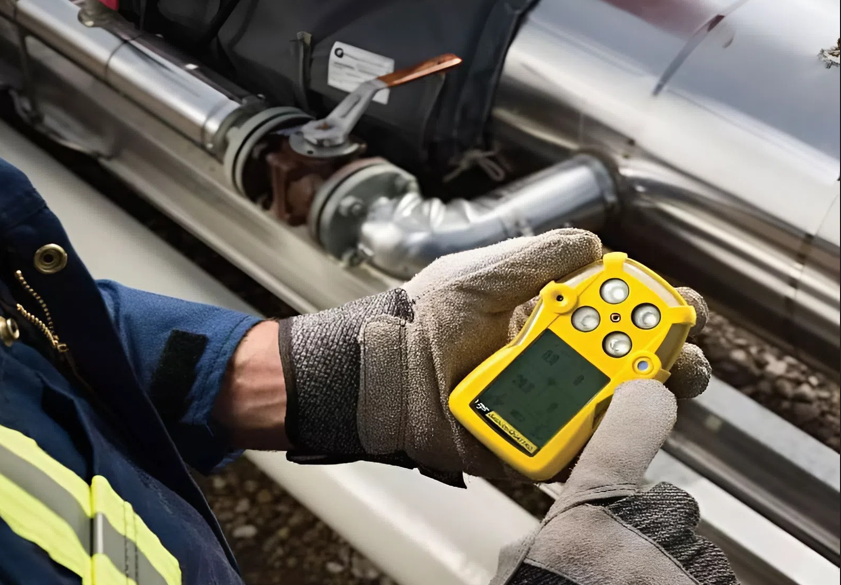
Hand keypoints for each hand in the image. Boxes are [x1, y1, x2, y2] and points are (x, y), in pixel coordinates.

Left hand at [279, 229, 710, 482]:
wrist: (382, 373)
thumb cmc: (424, 318)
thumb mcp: (482, 274)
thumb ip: (538, 258)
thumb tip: (594, 246)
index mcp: (552, 316)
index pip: (621, 313)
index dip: (656, 309)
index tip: (680, 307)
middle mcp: (560, 361)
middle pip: (634, 362)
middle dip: (671, 357)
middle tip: (680, 352)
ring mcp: (550, 405)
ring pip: (620, 408)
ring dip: (651, 398)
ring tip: (659, 384)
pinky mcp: (535, 446)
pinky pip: (583, 451)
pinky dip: (610, 443)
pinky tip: (623, 425)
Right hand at [489, 379, 738, 584]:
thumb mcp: (522, 568)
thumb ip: (544, 533)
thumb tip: (552, 528)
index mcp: (588, 516)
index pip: (628, 428)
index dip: (640, 402)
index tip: (647, 390)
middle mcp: (645, 534)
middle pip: (665, 502)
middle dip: (646, 526)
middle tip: (615, 563)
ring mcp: (684, 570)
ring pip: (688, 549)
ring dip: (666, 567)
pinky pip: (705, 580)